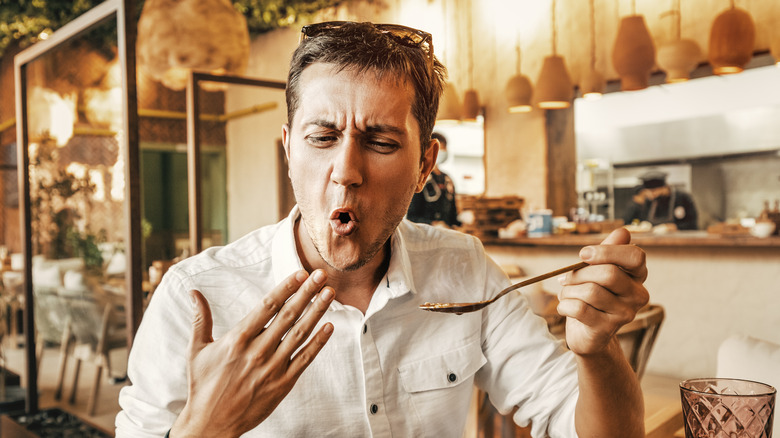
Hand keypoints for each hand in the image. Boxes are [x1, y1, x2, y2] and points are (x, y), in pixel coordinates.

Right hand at [170, 270, 334, 436]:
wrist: (211, 423)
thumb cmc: (203, 385)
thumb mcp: (197, 350)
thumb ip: (200, 319)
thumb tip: (194, 292)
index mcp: (237, 339)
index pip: (267, 306)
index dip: (286, 288)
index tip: (300, 273)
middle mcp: (257, 351)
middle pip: (288, 315)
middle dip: (307, 293)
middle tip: (321, 275)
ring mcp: (272, 367)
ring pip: (299, 334)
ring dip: (317, 312)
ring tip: (330, 294)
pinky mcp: (283, 383)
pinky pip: (305, 359)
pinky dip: (319, 343)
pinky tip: (330, 327)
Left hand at [557, 228, 648, 355]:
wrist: (586, 332)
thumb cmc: (591, 295)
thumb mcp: (597, 269)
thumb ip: (608, 250)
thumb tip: (622, 232)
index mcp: (637, 276)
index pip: (635, 256)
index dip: (607, 251)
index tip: (583, 254)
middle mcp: (638, 295)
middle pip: (609, 273)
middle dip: (579, 273)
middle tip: (565, 278)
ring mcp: (625, 314)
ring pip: (591, 291)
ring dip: (568, 290)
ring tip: (565, 294)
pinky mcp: (607, 329)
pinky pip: (580, 309)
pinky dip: (564, 305)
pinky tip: (564, 307)